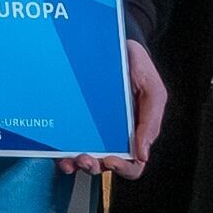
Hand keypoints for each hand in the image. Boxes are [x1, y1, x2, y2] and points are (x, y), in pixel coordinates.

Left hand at [64, 38, 169, 178]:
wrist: (118, 45)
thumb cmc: (139, 69)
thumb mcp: (153, 93)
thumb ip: (151, 122)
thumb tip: (143, 155)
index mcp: (135, 133)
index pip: (133, 163)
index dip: (124, 168)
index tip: (112, 160)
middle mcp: (113, 136)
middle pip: (104, 165)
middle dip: (94, 167)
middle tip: (86, 159)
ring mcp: (92, 130)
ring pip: (83, 157)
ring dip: (76, 163)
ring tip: (71, 158)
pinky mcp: (74, 120)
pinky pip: (65, 141)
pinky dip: (61, 150)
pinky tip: (58, 150)